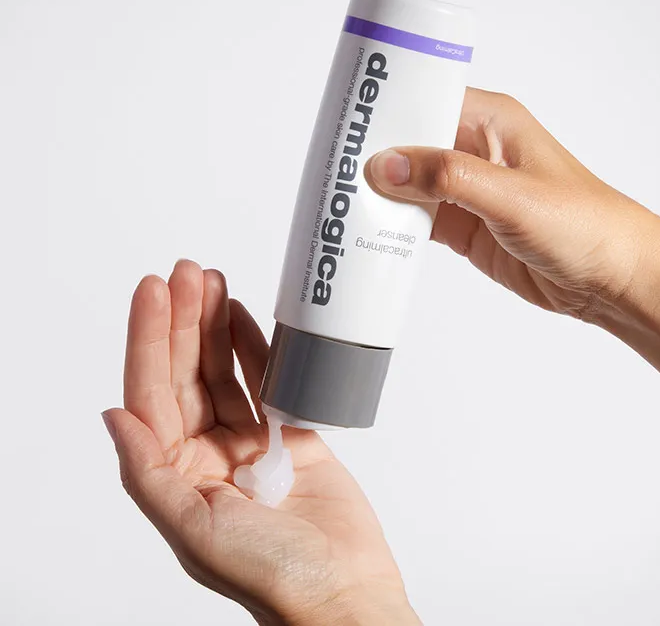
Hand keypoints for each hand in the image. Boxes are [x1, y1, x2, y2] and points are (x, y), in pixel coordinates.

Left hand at [102, 260, 419, 624]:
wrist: (344, 590)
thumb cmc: (273, 575)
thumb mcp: (196, 530)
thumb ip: (148, 473)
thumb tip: (113, 417)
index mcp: (177, 475)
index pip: (153, 392)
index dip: (150, 339)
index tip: (154, 292)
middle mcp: (207, 453)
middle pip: (186, 372)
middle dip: (183, 319)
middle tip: (186, 271)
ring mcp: (249, 441)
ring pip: (223, 370)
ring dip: (214, 324)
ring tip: (211, 280)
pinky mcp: (289, 434)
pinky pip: (266, 381)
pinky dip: (255, 347)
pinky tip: (241, 316)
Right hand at [368, 89, 659, 400]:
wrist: (608, 278)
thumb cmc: (584, 223)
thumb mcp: (510, 195)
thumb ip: (447, 178)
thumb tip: (388, 165)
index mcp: (490, 122)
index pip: (425, 102)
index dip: (386, 112)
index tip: (349, 124)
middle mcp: (474, 152)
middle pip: (409, 145)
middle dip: (374, 157)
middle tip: (334, 167)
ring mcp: (466, 192)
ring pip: (408, 185)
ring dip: (381, 195)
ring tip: (341, 200)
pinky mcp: (463, 227)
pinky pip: (416, 221)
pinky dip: (394, 226)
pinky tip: (370, 231)